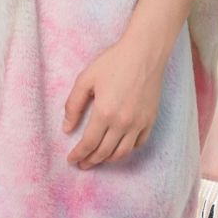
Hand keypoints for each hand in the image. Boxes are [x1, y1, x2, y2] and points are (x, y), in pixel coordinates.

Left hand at [61, 36, 165, 169]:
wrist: (144, 53)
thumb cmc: (113, 62)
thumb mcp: (86, 78)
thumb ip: (74, 105)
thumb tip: (67, 128)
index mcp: (104, 112)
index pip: (89, 144)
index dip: (78, 154)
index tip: (71, 160)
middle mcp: (123, 122)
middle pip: (104, 152)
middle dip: (91, 161)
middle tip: (82, 164)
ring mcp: (139, 123)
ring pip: (122, 153)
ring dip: (108, 159)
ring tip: (98, 158)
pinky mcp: (150, 120)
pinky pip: (138, 144)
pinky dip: (127, 150)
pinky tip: (118, 147)